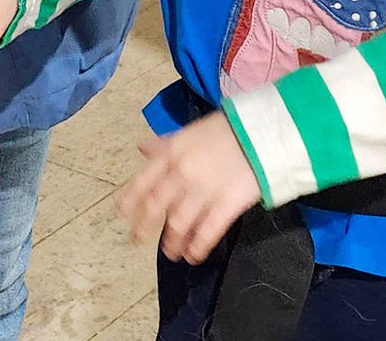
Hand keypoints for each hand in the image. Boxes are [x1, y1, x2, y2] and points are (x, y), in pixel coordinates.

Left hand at [116, 110, 261, 263]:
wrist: (265, 133)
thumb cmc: (227, 130)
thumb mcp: (190, 131)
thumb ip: (165, 144)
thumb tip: (142, 148)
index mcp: (172, 152)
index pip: (142, 180)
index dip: (129, 200)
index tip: (121, 215)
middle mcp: (182, 173)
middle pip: (156, 205)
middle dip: (144, 226)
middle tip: (138, 240)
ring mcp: (203, 190)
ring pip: (178, 223)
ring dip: (172, 242)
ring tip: (170, 253)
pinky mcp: (227, 205)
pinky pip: (207, 231)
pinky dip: (197, 246)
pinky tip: (193, 255)